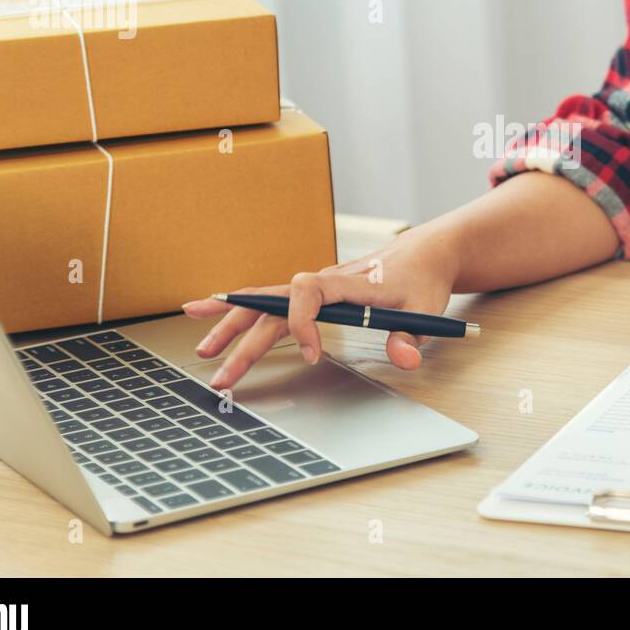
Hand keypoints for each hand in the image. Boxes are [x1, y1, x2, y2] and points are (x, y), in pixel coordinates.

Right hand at [182, 228, 461, 389]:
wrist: (421, 256)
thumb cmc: (421, 282)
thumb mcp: (426, 310)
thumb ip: (412, 337)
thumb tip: (404, 359)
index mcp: (348, 282)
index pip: (310, 293)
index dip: (303, 323)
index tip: (312, 356)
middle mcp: (324, 282)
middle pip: (273, 305)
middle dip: (244, 339)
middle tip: (221, 373)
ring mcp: (314, 289)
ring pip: (265, 305)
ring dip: (232, 326)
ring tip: (203, 350)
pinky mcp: (311, 297)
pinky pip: (270, 303)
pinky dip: (240, 310)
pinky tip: (212, 317)